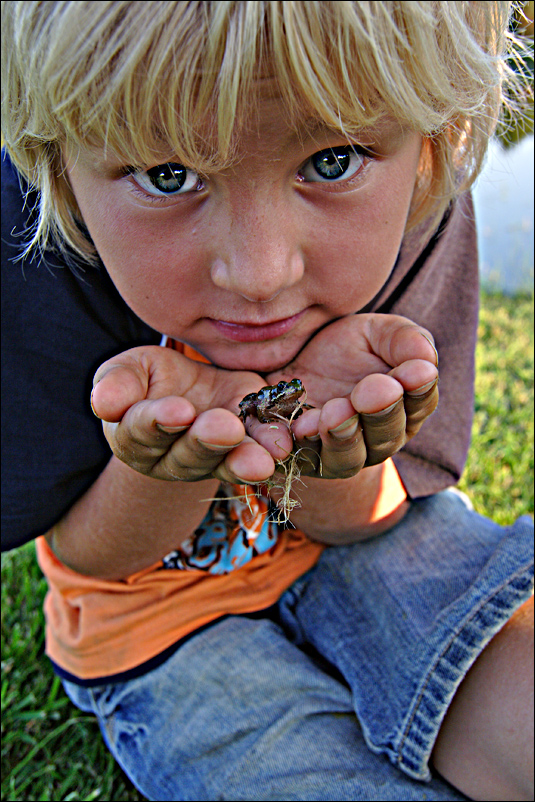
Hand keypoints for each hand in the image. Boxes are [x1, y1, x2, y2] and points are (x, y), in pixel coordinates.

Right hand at [90, 346, 288, 483]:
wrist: (193, 386)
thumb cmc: (150, 379)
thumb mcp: (130, 370)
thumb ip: (117, 384)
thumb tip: (104, 404)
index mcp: (135, 437)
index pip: (142, 432)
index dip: (159, 423)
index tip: (179, 411)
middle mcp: (171, 458)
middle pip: (187, 454)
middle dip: (207, 441)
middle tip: (226, 428)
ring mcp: (211, 461)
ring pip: (225, 463)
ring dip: (244, 459)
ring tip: (261, 458)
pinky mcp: (246, 451)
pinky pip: (259, 455)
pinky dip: (271, 450)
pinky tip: (283, 448)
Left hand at [258, 314, 438, 478]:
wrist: (289, 363)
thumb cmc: (344, 349)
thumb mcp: (375, 333)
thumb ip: (404, 340)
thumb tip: (427, 360)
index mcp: (404, 409)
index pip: (420, 404)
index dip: (420, 389)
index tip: (417, 370)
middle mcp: (376, 440)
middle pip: (387, 435)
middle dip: (382, 411)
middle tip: (377, 389)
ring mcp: (339, 454)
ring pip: (348, 455)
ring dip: (344, 433)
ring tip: (336, 411)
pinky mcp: (301, 459)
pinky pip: (303, 458)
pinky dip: (302, 443)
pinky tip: (301, 427)